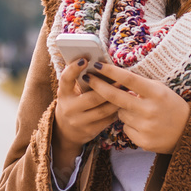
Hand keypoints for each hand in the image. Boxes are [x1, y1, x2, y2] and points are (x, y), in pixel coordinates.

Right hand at [51, 58, 119, 177]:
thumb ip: (81, 80)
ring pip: (103, 110)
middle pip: (92, 97)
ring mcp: (79, 121)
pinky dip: (117, 111)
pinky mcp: (89, 131)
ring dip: (117, 100)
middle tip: (121, 79)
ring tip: (128, 91)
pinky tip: (125, 104)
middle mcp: (69, 108)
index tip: (84, 59)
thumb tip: (100, 62)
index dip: (73, 69)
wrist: (66, 130)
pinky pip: (107, 120)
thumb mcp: (71, 91)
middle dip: (108, 87)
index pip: (66, 79)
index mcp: (63, 94)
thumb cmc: (74, 102)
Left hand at [83, 62, 189, 154]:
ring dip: (123, 110)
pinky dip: (130, 125)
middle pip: (116, 97)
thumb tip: (115, 77)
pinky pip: (125, 128)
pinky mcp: (143, 141)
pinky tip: (143, 124)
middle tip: (87, 78)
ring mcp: (146, 127)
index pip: (129, 79)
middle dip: (99, 86)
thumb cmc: (171, 106)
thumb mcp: (160, 90)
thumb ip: (141, 85)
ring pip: (120, 114)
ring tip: (140, 111)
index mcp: (156, 93)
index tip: (97, 64)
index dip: (111, 71)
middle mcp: (150, 110)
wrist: (188, 132)